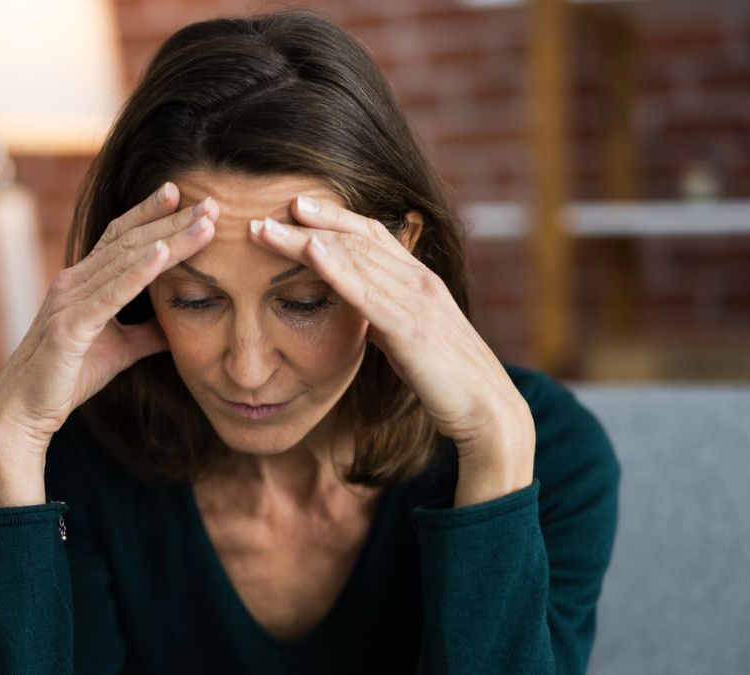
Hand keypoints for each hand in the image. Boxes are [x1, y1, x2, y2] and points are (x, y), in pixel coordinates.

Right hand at [0, 182, 217, 457]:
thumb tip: (177, 324)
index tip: (185, 194)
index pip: (121, 237)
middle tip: (211, 201)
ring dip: (168, 239)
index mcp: (83, 281)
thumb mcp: (119, 350)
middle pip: (130, 241)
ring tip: (203, 223)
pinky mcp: (71, 327)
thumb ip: (147, 333)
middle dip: (172, 219)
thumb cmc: (68, 377)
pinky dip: (137, 273)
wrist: (26, 409)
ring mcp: (70, 301)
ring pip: (126, 261)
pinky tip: (162, 254)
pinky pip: (110, 295)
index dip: (151, 214)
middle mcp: (74, 281)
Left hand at [249, 195, 534, 492]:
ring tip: (267, 229)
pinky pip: (367, 292)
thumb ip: (385, 318)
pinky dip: (336, 268)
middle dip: (309, 224)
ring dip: (306, 240)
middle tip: (262, 213)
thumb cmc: (446, 379)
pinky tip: (309, 252)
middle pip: (355, 240)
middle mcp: (418, 281)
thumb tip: (359, 311)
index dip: (333, 217)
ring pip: (355, 258)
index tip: (295, 207)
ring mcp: (417, 301)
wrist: (487, 410)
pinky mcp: (411, 328)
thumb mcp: (408, 340)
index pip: (371, 235)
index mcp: (418, 281)